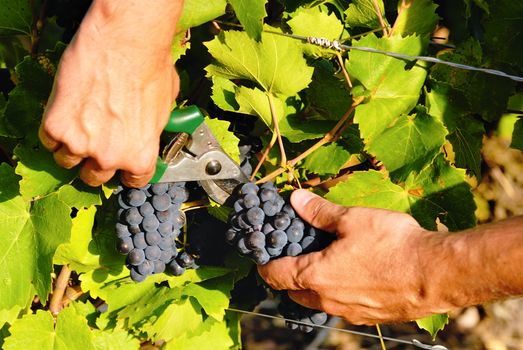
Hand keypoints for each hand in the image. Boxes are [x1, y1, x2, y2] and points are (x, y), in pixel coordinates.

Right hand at [39, 1, 181, 186]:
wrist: (125, 42)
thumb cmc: (151, 69)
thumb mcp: (165, 109)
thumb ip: (152, 131)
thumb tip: (149, 131)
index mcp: (141, 157)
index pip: (132, 182)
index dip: (125, 172)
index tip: (120, 164)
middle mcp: (111, 158)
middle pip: (94, 178)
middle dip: (95, 162)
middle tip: (96, 141)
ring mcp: (81, 145)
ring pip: (67, 161)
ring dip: (72, 147)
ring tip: (81, 122)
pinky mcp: (56, 127)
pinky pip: (49, 140)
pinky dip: (54, 129)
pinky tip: (67, 111)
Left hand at [258, 190, 447, 324]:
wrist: (437, 274)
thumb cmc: (393, 245)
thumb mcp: (352, 219)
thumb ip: (320, 211)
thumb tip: (296, 199)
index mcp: (316, 276)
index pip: (275, 275)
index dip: (265, 264)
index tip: (264, 255)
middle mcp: (327, 299)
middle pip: (294, 292)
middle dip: (289, 276)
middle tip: (298, 254)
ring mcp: (349, 312)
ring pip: (319, 301)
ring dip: (315, 286)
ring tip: (327, 263)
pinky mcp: (369, 318)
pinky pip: (343, 307)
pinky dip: (338, 293)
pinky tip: (355, 276)